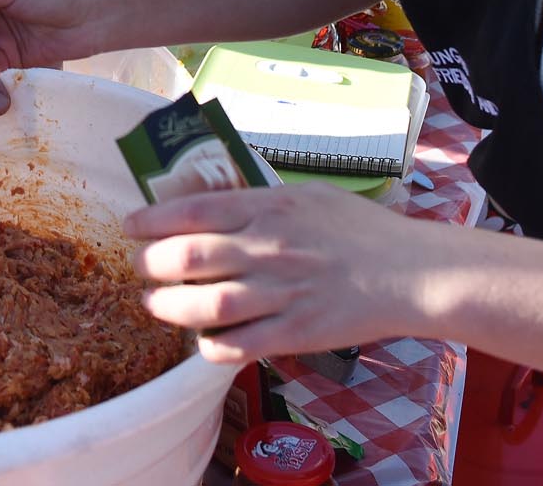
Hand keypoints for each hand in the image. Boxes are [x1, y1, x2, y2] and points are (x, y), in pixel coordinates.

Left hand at [127, 180, 443, 363]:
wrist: (410, 271)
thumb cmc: (360, 229)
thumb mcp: (307, 195)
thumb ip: (260, 201)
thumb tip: (213, 203)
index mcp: (270, 207)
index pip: (195, 210)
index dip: (153, 219)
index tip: (132, 226)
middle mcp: (270, 248)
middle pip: (190, 256)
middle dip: (151, 263)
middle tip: (140, 266)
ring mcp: (283, 292)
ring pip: (208, 305)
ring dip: (170, 307)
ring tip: (155, 305)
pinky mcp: (298, 332)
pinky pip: (241, 346)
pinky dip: (212, 347)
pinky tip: (202, 342)